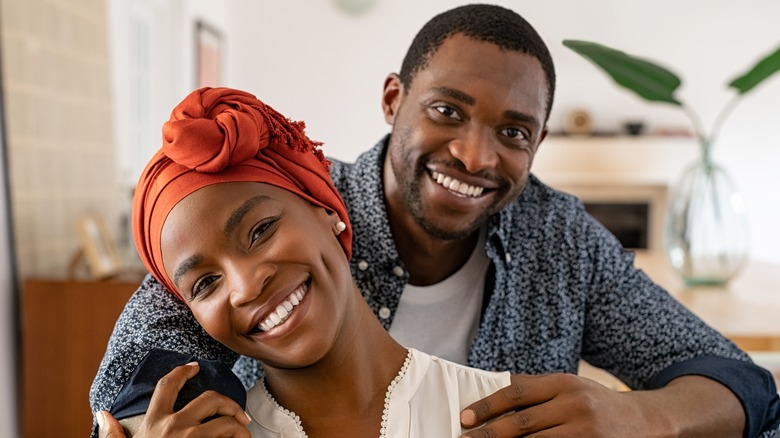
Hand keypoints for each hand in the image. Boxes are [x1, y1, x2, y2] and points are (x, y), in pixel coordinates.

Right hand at [97, 362, 250, 437]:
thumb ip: (113, 436)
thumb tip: (103, 413)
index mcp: (153, 424)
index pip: (167, 386)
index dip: (182, 372)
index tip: (195, 367)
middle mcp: (174, 427)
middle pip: (211, 398)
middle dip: (228, 402)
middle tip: (237, 414)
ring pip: (228, 422)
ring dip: (239, 428)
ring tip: (241, 436)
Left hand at [459, 373, 743, 436]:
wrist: (648, 421)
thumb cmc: (598, 404)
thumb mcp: (570, 388)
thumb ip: (536, 392)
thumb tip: (491, 399)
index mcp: (565, 383)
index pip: (517, 392)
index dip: (487, 406)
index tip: (464, 418)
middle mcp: (575, 405)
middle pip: (521, 423)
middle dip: (488, 434)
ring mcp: (586, 432)